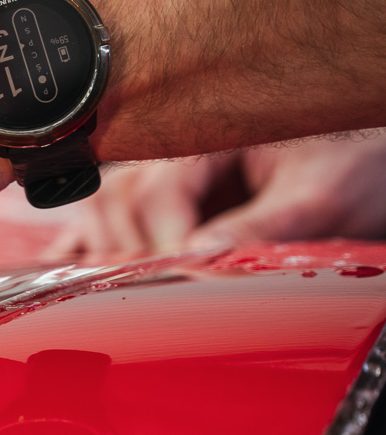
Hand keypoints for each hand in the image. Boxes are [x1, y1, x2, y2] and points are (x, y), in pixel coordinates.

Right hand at [43, 132, 385, 259]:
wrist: (369, 164)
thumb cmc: (355, 165)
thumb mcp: (321, 196)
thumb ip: (262, 225)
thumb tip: (199, 258)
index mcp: (208, 139)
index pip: (156, 194)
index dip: (160, 244)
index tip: (177, 283)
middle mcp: (175, 155)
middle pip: (114, 201)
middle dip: (126, 252)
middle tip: (148, 295)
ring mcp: (164, 178)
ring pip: (98, 209)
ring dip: (101, 251)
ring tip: (118, 290)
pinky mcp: (162, 205)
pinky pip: (102, 222)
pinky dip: (86, 249)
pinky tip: (78, 275)